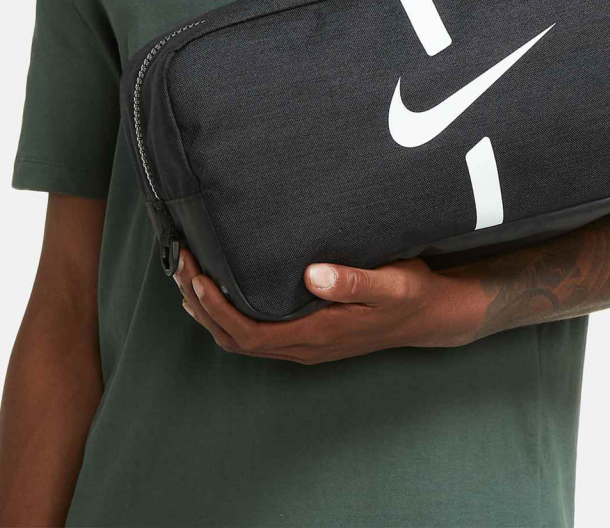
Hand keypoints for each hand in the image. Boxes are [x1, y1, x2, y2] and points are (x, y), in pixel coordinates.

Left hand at [172, 247, 479, 363]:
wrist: (430, 316)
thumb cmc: (410, 295)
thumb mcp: (391, 283)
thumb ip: (353, 281)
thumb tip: (312, 275)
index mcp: (315, 336)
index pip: (247, 332)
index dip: (216, 308)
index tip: (195, 275)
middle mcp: (302, 346)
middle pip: (232, 337)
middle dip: (200, 304)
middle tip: (179, 263)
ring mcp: (302, 344)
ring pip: (239, 337)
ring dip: (209, 310)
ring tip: (187, 273)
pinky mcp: (305, 334)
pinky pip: (253, 331)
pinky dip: (227, 312)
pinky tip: (221, 287)